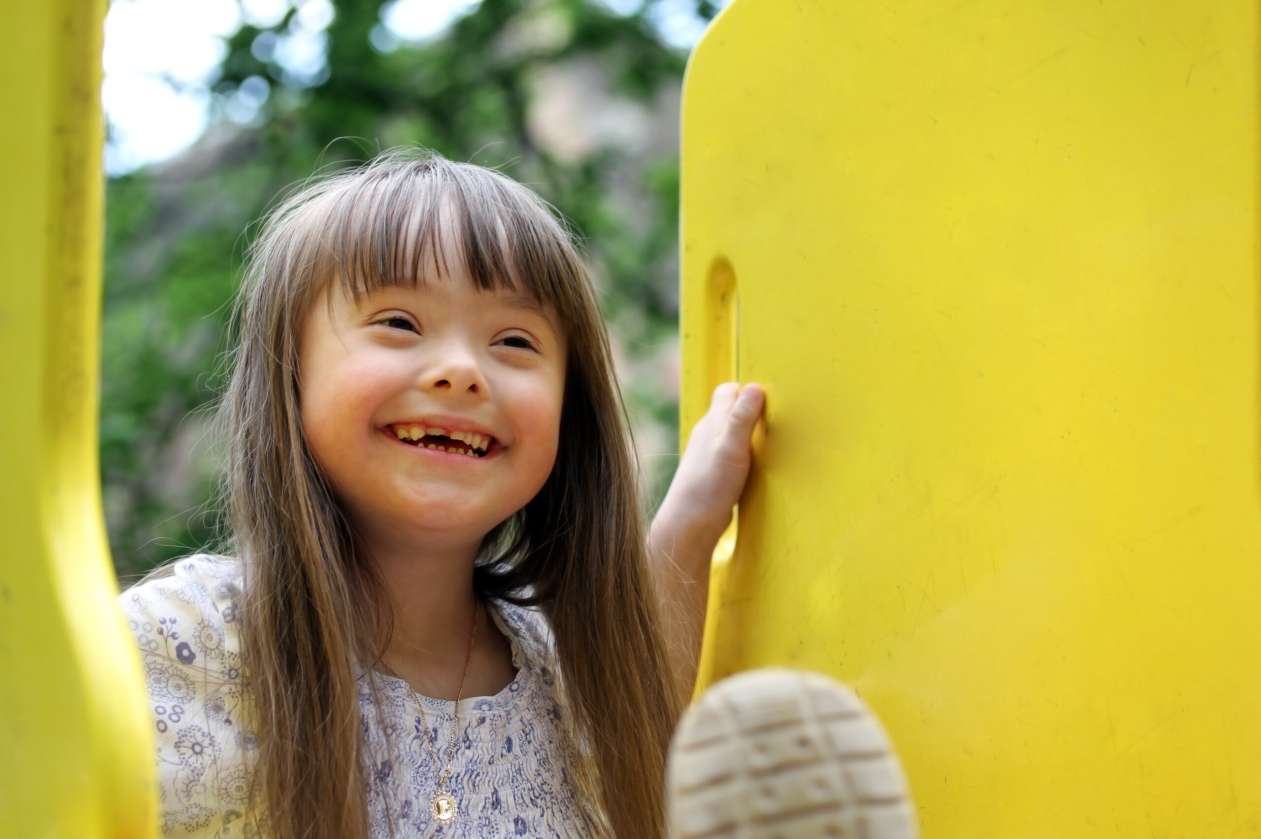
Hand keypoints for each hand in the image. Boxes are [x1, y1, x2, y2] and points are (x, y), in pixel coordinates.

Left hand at [653, 382, 765, 548]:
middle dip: (751, 409)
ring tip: (771, 441)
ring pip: (732, 433)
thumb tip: (756, 387)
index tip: (770, 400)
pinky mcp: (716, 473)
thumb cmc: (710, 484)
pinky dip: (746, 453)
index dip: (748, 390)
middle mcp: (709, 434)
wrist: (691, 522)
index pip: (729, 391)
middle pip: (731, 410)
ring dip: (749, 433)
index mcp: (712, 422)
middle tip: (774, 419)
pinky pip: (733, 454)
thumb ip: (742, 418)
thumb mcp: (731, 447)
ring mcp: (711, 454)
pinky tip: (758, 466)